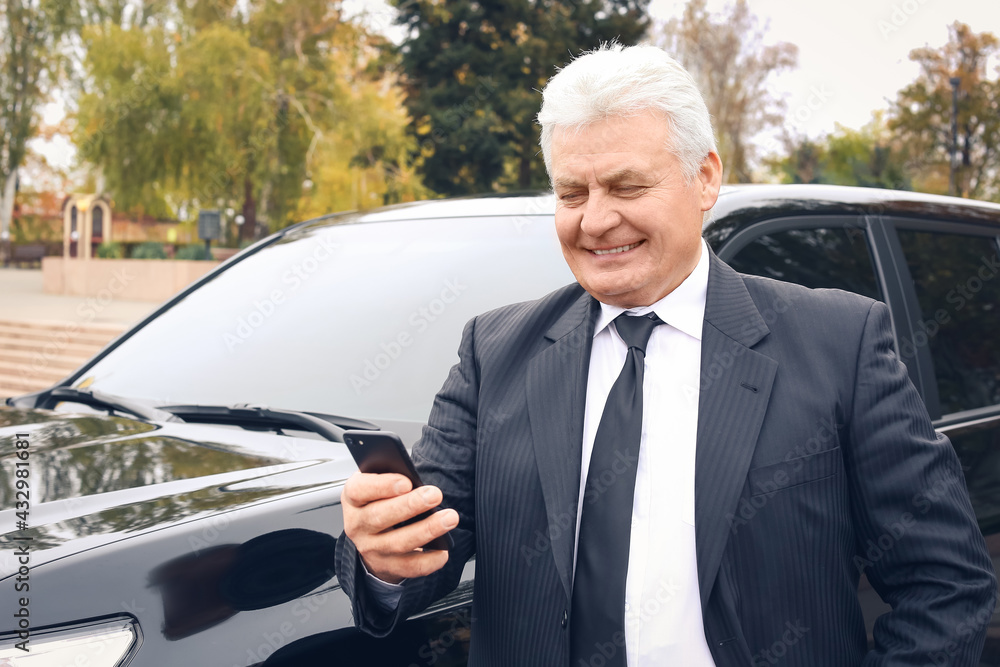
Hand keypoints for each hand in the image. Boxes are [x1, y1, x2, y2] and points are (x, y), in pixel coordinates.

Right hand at [342, 472, 458, 583]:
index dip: (382, 486)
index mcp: (354, 498)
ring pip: (398, 543)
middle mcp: (357, 525)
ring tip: (449, 518)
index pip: (359, 490)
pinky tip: (443, 551)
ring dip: (426, 530)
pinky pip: (409, 567)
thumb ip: (392, 476)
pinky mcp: (387, 567)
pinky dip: (428, 561)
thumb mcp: (378, 483)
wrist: (371, 536)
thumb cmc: (380, 499)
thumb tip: (416, 477)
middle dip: (410, 505)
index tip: (406, 482)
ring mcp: (371, 549)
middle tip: (435, 495)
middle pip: (380, 516)